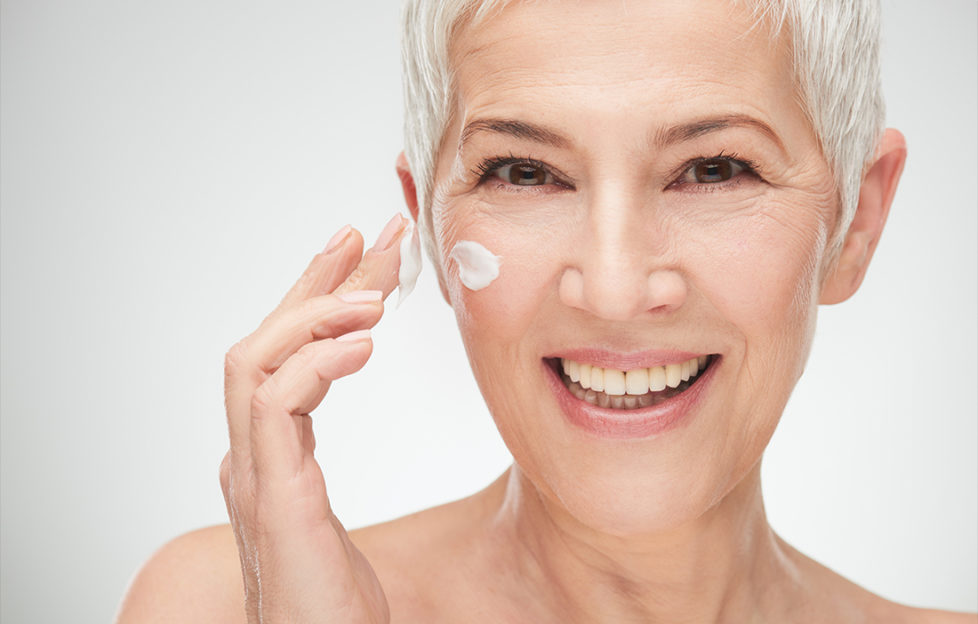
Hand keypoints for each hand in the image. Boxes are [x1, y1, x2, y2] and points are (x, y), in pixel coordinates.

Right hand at [220, 216, 409, 623]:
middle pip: (264, 342)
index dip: (317, 297)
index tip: (360, 254)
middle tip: (365, 234)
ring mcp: (253, 479)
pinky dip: (313, 365)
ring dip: (312, 315)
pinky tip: (362, 345)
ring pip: (253, 362)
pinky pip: (276, 410)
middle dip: (315, 282)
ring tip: (374, 294)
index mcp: (267, 458)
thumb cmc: (331, 606)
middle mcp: (249, 459)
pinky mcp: (274, 503)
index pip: (284, 355)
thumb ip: (327, 466)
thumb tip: (343, 436)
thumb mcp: (334, 521)